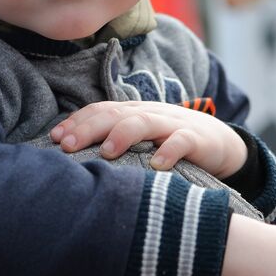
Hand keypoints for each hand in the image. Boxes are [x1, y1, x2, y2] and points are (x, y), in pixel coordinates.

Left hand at [49, 101, 247, 178]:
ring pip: (144, 122)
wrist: (222, 143)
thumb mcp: (142, 139)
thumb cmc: (171, 143)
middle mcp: (149, 114)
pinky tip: (157, 166)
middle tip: (66, 146)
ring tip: (106, 152)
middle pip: (115, 114)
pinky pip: (182, 141)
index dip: (77, 122)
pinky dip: (169, 152)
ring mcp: (173, 124)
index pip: (100, 110)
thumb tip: (73, 158)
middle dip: (88, 128)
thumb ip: (114, 142)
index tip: (54, 138)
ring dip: (123, 135)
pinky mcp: (196, 139)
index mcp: (133, 112)